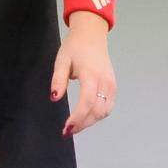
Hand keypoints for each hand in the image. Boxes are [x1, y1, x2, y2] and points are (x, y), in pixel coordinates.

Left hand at [50, 19, 115, 136]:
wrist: (91, 36)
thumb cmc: (74, 47)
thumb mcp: (61, 61)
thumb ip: (58, 80)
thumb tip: (54, 98)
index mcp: (91, 74)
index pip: (87, 102)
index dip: (77, 118)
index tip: (66, 128)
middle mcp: (105, 81)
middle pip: (97, 111)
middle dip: (82, 124)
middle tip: (67, 131)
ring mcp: (112, 85)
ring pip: (105, 111)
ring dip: (90, 122)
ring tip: (75, 126)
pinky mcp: (113, 87)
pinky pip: (108, 107)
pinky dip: (97, 115)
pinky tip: (85, 117)